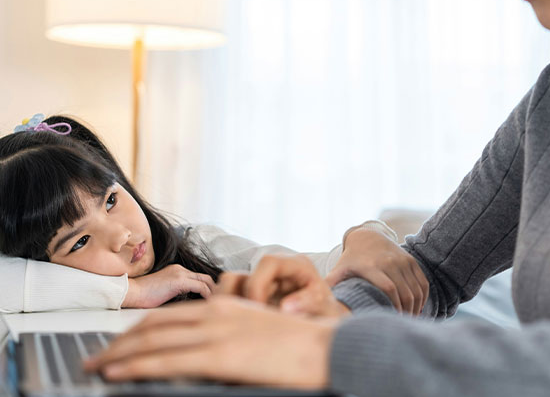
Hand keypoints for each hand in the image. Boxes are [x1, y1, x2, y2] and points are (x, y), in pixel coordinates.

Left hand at [85, 296, 334, 388]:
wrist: (324, 346)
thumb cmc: (296, 344)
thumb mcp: (257, 329)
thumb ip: (228, 333)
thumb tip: (202, 349)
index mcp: (224, 306)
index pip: (169, 317)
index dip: (137, 331)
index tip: (117, 345)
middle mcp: (215, 313)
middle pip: (154, 325)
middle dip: (119, 343)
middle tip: (95, 357)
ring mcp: (216, 333)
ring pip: (153, 340)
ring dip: (118, 354)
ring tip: (95, 366)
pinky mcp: (220, 355)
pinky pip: (168, 360)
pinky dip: (136, 365)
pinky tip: (117, 373)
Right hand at [122, 264, 215, 307]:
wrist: (129, 294)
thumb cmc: (143, 299)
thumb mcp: (164, 294)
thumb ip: (178, 295)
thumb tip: (192, 309)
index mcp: (178, 271)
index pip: (201, 278)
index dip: (211, 290)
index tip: (216, 302)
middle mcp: (181, 269)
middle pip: (207, 278)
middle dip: (217, 290)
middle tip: (223, 304)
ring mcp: (180, 273)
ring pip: (207, 281)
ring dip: (215, 293)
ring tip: (219, 306)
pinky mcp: (179, 280)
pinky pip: (201, 286)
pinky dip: (209, 295)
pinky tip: (210, 306)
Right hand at [215, 255, 350, 316]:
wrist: (327, 320)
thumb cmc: (328, 312)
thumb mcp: (325, 307)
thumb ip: (309, 303)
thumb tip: (285, 307)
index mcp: (295, 265)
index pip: (267, 263)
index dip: (258, 284)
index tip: (259, 310)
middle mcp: (275, 270)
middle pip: (241, 274)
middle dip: (239, 300)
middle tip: (246, 323)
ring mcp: (261, 283)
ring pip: (230, 286)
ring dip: (231, 307)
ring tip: (242, 327)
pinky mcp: (253, 296)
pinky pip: (231, 300)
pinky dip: (232, 313)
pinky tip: (242, 329)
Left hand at [326, 229, 428, 314]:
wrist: (367, 237)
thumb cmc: (351, 260)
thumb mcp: (340, 270)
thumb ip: (331, 285)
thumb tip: (319, 304)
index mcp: (370, 266)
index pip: (388, 288)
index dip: (393, 305)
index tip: (391, 320)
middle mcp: (389, 261)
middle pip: (405, 292)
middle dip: (406, 311)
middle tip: (402, 324)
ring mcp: (402, 260)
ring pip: (416, 289)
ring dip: (415, 307)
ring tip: (408, 319)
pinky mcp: (411, 260)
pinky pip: (422, 283)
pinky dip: (422, 298)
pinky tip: (416, 308)